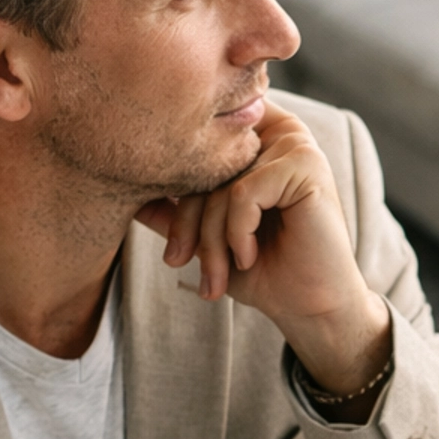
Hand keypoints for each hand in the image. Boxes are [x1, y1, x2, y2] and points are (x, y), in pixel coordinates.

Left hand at [136, 101, 389, 396]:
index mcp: (254, 137)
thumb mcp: (207, 237)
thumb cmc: (264, 271)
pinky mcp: (306, 166)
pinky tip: (248, 258)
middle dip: (185, 221)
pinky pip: (243, 194)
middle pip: (204, 162)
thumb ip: (173, 211)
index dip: (172, 184)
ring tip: (217, 275)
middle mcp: (276, 130)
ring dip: (209, 238)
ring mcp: (295, 144)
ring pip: (221, 182)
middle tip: (180, 262)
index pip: (192, 143)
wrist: (310, 307)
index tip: (172, 236)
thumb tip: (128, 194)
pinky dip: (237, 234)